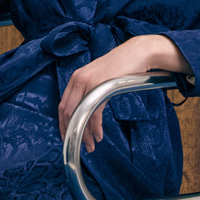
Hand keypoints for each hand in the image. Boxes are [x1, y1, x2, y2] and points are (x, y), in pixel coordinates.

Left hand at [58, 35, 190, 152]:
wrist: (137, 54)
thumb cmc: (121, 67)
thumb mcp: (99, 78)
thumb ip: (89, 90)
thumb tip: (86, 110)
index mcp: (76, 78)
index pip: (62, 105)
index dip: (63, 124)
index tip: (67, 136)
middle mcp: (78, 80)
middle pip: (67, 112)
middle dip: (71, 132)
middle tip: (77, 145)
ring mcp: (88, 83)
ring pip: (79, 114)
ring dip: (84, 133)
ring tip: (90, 145)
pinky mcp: (101, 87)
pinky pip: (94, 113)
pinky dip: (95, 128)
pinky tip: (98, 136)